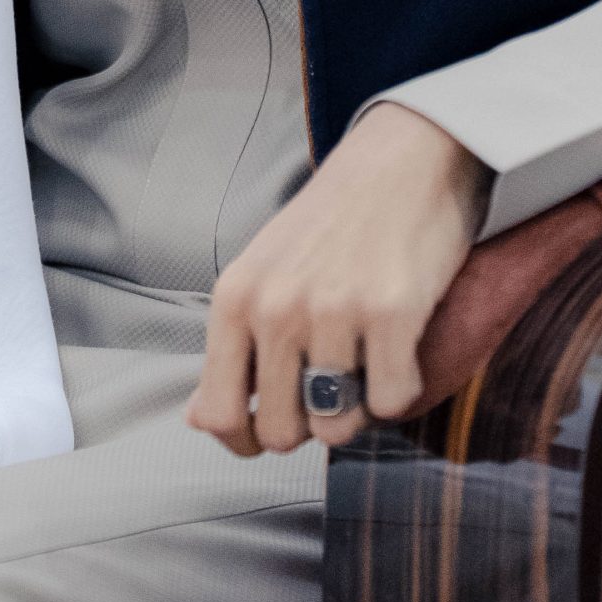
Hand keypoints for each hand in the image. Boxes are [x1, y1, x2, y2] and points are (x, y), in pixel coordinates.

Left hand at [186, 101, 490, 456]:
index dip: (246, 442)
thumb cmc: (332, 223)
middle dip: (310, 422)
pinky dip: (402, 388)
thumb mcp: (262, 273)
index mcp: (235, 300)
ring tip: (368, 358)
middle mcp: (276, 307)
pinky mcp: (393, 312)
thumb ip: (233, 347)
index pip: (219, 415)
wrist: (404, 159)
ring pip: (338, 426)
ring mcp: (334, 310)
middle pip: (282, 433)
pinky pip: (392, 402)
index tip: (273, 430)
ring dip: (358, 408)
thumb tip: (198, 421)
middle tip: (334, 380)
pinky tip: (403, 348)